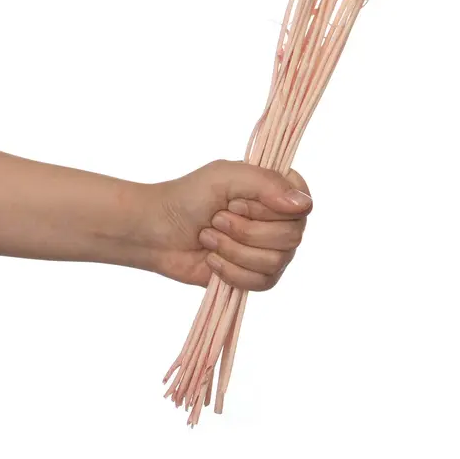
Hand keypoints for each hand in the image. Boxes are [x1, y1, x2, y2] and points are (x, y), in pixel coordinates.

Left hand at [145, 160, 311, 290]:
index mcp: (277, 190)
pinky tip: (212, 259)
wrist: (156, 232)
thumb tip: (303, 205)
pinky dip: (232, 271)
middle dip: (247, 231)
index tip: (239, 200)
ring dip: (234, 250)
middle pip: (291, 237)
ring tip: (210, 237)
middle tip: (218, 218)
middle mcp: (279, 220)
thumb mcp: (227, 176)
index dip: (272, 208)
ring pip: (276, 262)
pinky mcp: (255, 276)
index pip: (303, 205)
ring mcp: (269, 249)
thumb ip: (267, 183)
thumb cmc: (189, 196)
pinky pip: (262, 283)